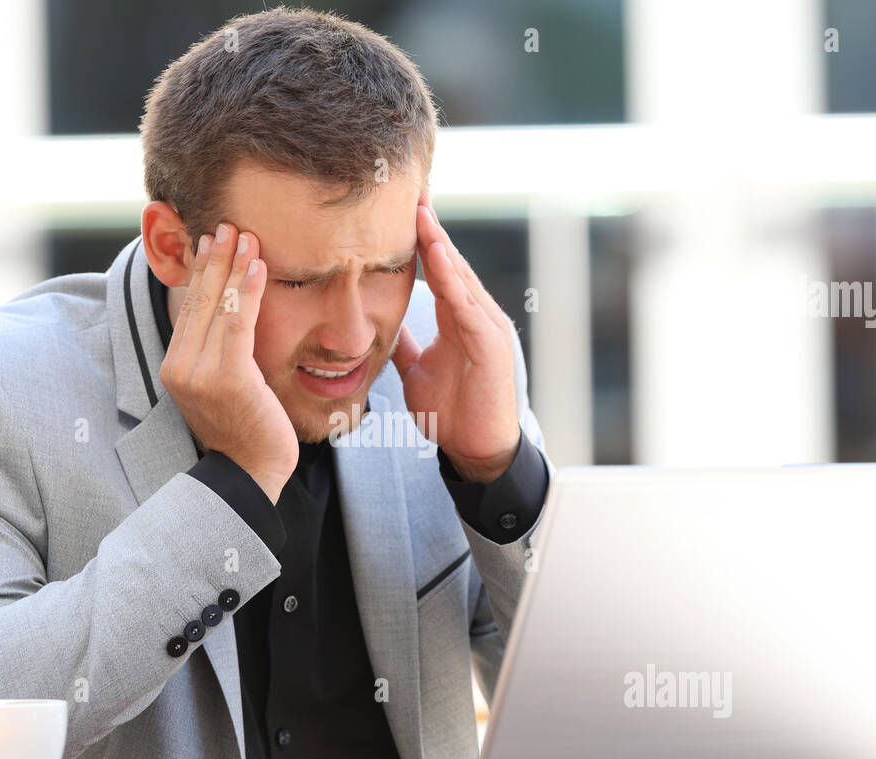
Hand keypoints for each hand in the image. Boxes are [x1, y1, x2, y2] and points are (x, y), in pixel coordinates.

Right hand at [160, 222, 296, 503]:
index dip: (201, 271)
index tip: (212, 240)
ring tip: (246, 235)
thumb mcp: (223, 385)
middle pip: (200, 301)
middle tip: (227, 224)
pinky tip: (259, 267)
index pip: (190, 308)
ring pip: (219, 307)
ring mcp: (201, 374)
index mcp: (175, 367)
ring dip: (234, 266)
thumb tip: (229, 315)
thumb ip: (218, 352)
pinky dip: (249, 292)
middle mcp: (180, 368)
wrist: (251, 474)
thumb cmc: (245, 430)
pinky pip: (239, 325)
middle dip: (215, 259)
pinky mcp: (228, 379)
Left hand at [391, 202, 520, 482]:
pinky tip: (438, 255)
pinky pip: (468, 305)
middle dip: (430, 229)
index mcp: (457, 320)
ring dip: (440, 244)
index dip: (420, 241)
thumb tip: (383, 325)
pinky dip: (453, 279)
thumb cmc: (452, 413)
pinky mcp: (491, 345)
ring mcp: (487, 328)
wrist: (476, 451)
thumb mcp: (417, 371)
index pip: (437, 270)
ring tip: (421, 211)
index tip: (399, 209)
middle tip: (410, 190)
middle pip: (450, 263)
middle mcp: (475, 316)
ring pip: (460, 277)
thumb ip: (404, 345)